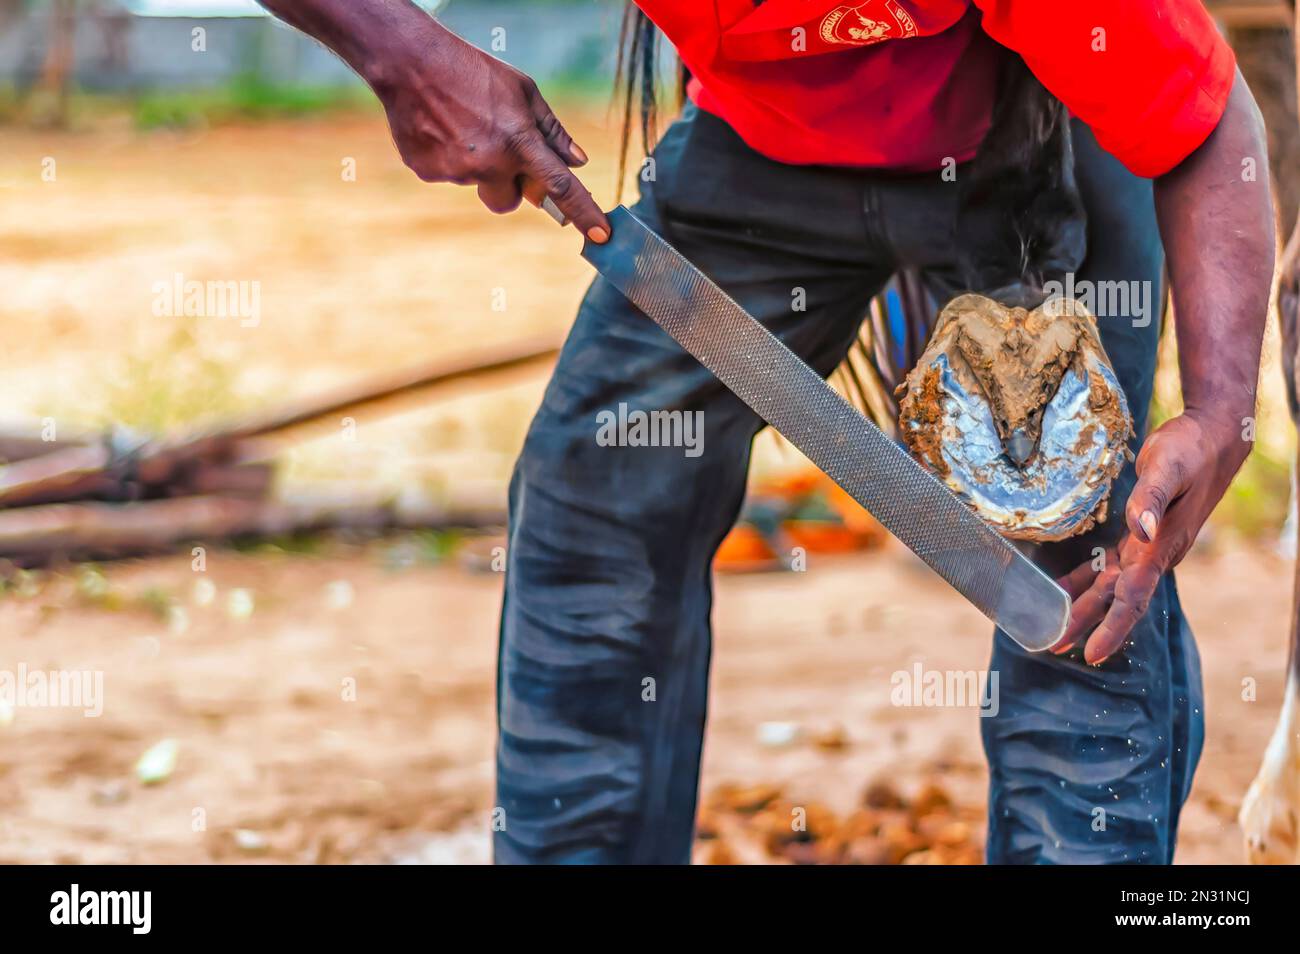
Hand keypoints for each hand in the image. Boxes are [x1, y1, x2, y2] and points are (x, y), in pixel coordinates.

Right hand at [368, 20, 608, 241]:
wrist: (410, 62)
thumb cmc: (474, 71)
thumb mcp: (523, 91)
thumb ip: (552, 131)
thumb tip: (577, 161)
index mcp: (519, 142)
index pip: (561, 187)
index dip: (584, 214)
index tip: (601, 236)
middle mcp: (490, 163)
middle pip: (509, 202)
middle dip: (507, 186)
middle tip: (496, 151)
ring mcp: (457, 171)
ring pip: (476, 184)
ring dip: (475, 164)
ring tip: (461, 125)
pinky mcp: (429, 172)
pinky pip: (447, 175)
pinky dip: (447, 157)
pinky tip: (439, 128)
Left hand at [1049, 411, 1249, 663]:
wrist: (1212, 438)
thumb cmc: (1190, 451)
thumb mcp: (1167, 467)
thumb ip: (1150, 497)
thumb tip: (1138, 529)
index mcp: (1161, 546)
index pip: (1134, 595)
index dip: (1113, 626)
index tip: (1092, 653)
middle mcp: (1155, 553)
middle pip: (1118, 599)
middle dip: (1087, 625)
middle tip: (1055, 647)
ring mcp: (1148, 547)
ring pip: (1111, 586)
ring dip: (1084, 608)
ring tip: (1056, 631)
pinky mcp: (1141, 537)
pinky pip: (1110, 566)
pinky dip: (1086, 580)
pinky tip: (1064, 589)